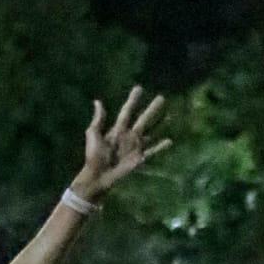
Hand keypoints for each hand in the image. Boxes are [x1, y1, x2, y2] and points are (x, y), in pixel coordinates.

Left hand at [72, 87, 171, 201]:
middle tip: (161, 97)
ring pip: (151, 132)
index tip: (139, 88)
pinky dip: (161, 147)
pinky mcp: (139, 158)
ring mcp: (135, 147)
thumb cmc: (93, 156)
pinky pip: (153, 151)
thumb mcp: (93, 135)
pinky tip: (170, 141)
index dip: (133, 100)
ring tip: (170, 116)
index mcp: (118, 129)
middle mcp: (129, 136)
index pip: (127, 111)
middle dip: (152, 109)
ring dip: (160, 124)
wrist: (97, 176)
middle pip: (143, 119)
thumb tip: (98, 101)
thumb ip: (98, 119)